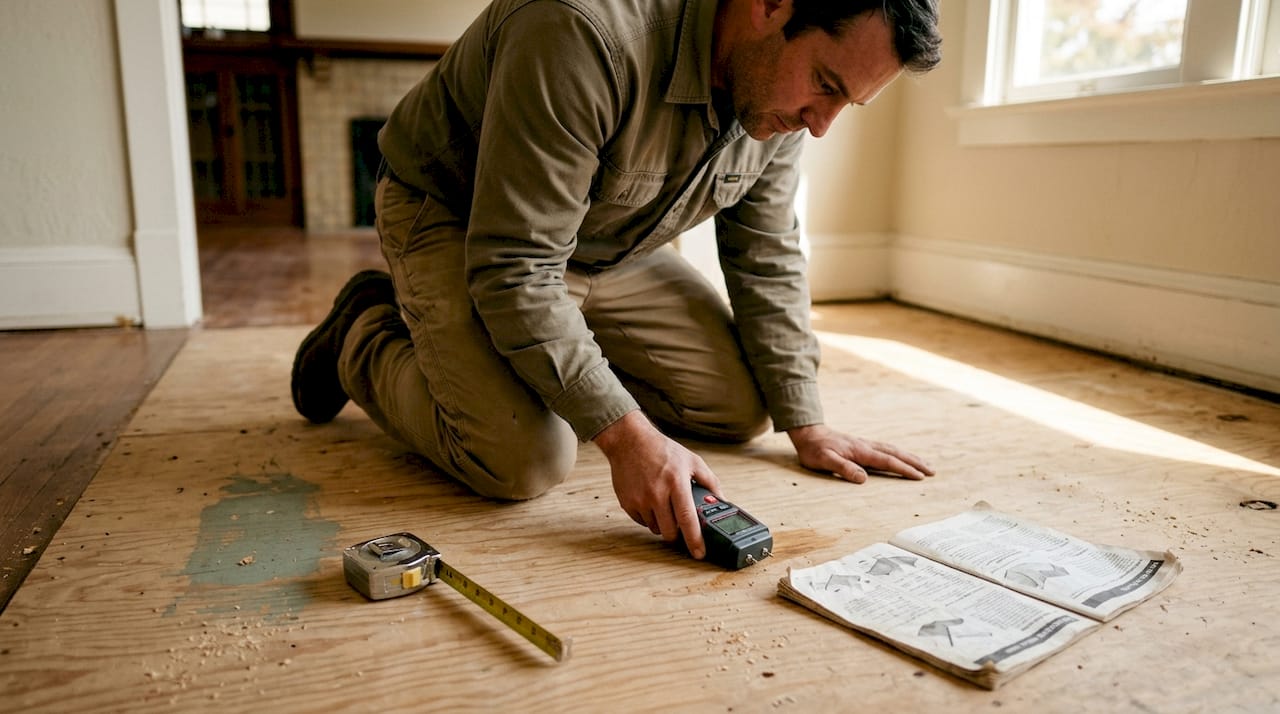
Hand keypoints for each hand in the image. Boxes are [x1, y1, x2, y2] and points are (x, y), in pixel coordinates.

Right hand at [593, 411, 720, 558]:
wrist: (630, 441)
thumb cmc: (662, 450)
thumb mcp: (692, 460)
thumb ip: (710, 481)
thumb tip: (722, 501)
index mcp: (676, 482)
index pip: (687, 519)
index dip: (695, 539)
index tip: (700, 553)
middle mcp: (657, 493)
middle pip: (670, 531)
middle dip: (678, 533)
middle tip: (681, 525)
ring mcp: (640, 499)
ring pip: (655, 528)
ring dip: (663, 524)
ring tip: (664, 505)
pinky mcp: (627, 503)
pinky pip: (642, 522)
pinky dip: (649, 517)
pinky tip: (650, 501)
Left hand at [786, 424, 933, 482]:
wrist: (808, 434)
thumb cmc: (814, 450)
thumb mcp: (824, 461)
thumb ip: (843, 468)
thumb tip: (863, 478)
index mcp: (860, 451)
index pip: (887, 461)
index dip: (904, 469)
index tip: (920, 476)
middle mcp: (866, 446)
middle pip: (895, 454)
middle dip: (915, 462)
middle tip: (932, 471)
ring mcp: (865, 444)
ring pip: (892, 450)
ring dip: (910, 457)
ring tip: (924, 464)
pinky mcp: (862, 445)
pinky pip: (886, 449)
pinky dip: (899, 454)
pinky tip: (902, 458)